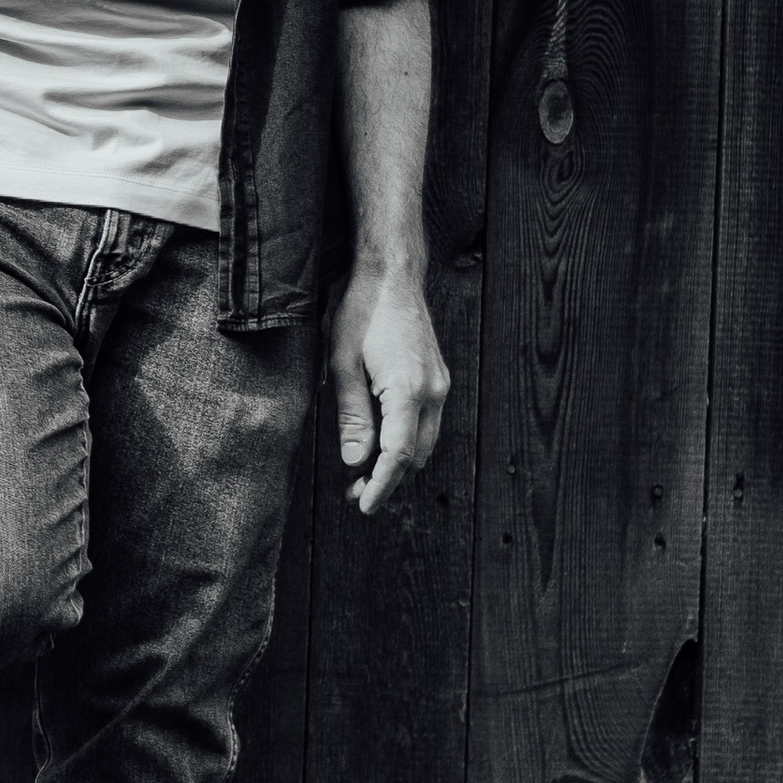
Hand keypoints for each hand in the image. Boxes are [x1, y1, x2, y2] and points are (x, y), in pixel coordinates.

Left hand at [328, 258, 448, 515]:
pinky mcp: (438, 378)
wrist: (391, 275)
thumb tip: (354, 463)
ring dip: (398, 461)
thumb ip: (351, 416)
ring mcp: (440, 385)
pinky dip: (405, 439)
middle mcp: (433, 392)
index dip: (381, 485)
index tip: (364, 507)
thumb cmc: (360, 313)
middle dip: (388, 479)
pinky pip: (427, 422)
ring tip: (361, 471)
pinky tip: (379, 439)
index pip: (398, 455)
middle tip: (351, 492)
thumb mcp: (342, 364)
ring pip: (424, 442)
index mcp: (408, 390)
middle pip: (416, 456)